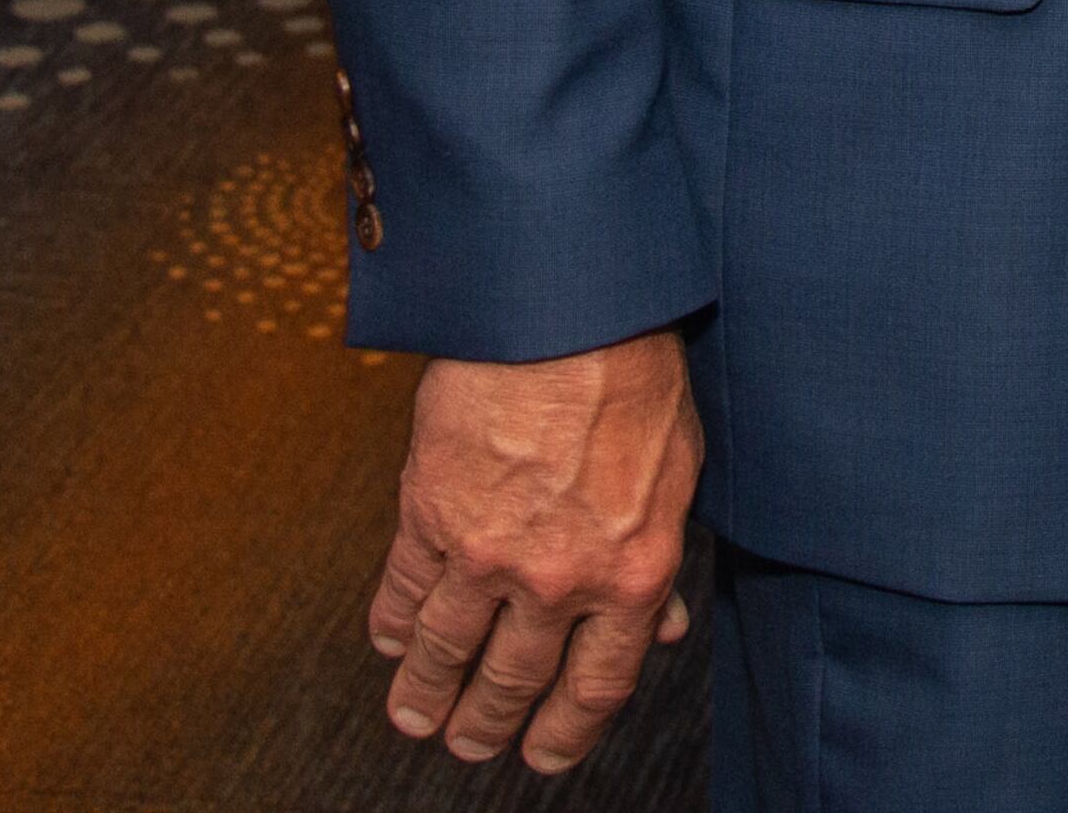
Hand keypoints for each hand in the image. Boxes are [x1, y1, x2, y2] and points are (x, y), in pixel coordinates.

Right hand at [370, 329, 700, 772]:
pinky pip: (400, 596)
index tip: (544, 756)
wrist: (570, 311)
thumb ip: (661, 561)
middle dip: (487, 725)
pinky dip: (391, 628)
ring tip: (416, 717)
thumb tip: (660, 628)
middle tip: (468, 743)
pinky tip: (390, 643)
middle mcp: (558, 579)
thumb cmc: (637, 378)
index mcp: (631, 573)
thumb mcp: (677, 474)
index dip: (566, 733)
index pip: (597, 687)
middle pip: (512, 684)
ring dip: (424, 696)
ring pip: (443, 653)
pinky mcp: (428, 517)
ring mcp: (486, 554)